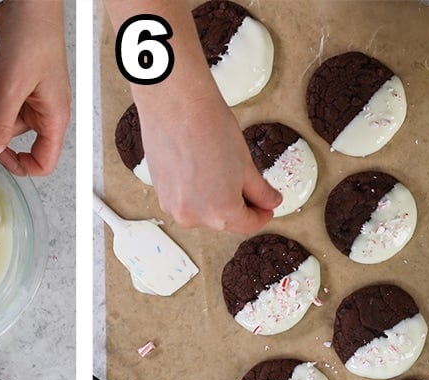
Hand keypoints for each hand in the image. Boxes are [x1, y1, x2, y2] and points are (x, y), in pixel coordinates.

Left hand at [0, 0, 70, 175]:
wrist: (29, 3)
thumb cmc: (34, 37)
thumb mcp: (13, 86)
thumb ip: (0, 122)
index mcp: (51, 116)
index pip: (42, 160)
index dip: (17, 163)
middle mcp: (40, 108)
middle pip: (2, 131)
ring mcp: (25, 92)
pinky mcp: (12, 77)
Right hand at [137, 95, 280, 233]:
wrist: (176, 105)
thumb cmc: (211, 129)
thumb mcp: (246, 164)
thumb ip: (260, 191)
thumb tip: (270, 202)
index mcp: (221, 213)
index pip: (248, 225)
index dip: (262, 214)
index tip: (267, 206)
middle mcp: (194, 217)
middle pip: (224, 219)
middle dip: (238, 204)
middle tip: (246, 181)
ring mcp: (172, 206)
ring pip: (203, 210)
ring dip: (214, 198)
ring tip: (219, 168)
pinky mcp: (159, 192)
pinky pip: (184, 199)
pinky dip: (195, 189)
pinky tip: (200, 166)